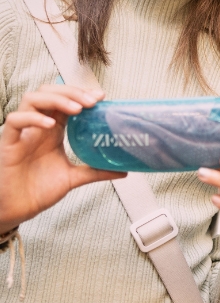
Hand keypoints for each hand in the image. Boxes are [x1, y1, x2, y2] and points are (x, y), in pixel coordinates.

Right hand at [0, 84, 122, 231]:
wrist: (18, 210)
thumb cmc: (37, 190)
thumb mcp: (73, 178)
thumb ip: (96, 171)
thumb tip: (124, 171)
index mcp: (52, 131)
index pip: (65, 100)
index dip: (81, 93)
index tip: (101, 97)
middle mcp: (37, 127)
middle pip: (49, 92)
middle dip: (72, 92)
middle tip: (92, 102)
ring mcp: (22, 133)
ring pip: (31, 99)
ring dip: (56, 99)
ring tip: (76, 109)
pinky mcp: (7, 144)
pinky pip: (14, 121)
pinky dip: (32, 117)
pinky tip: (50, 124)